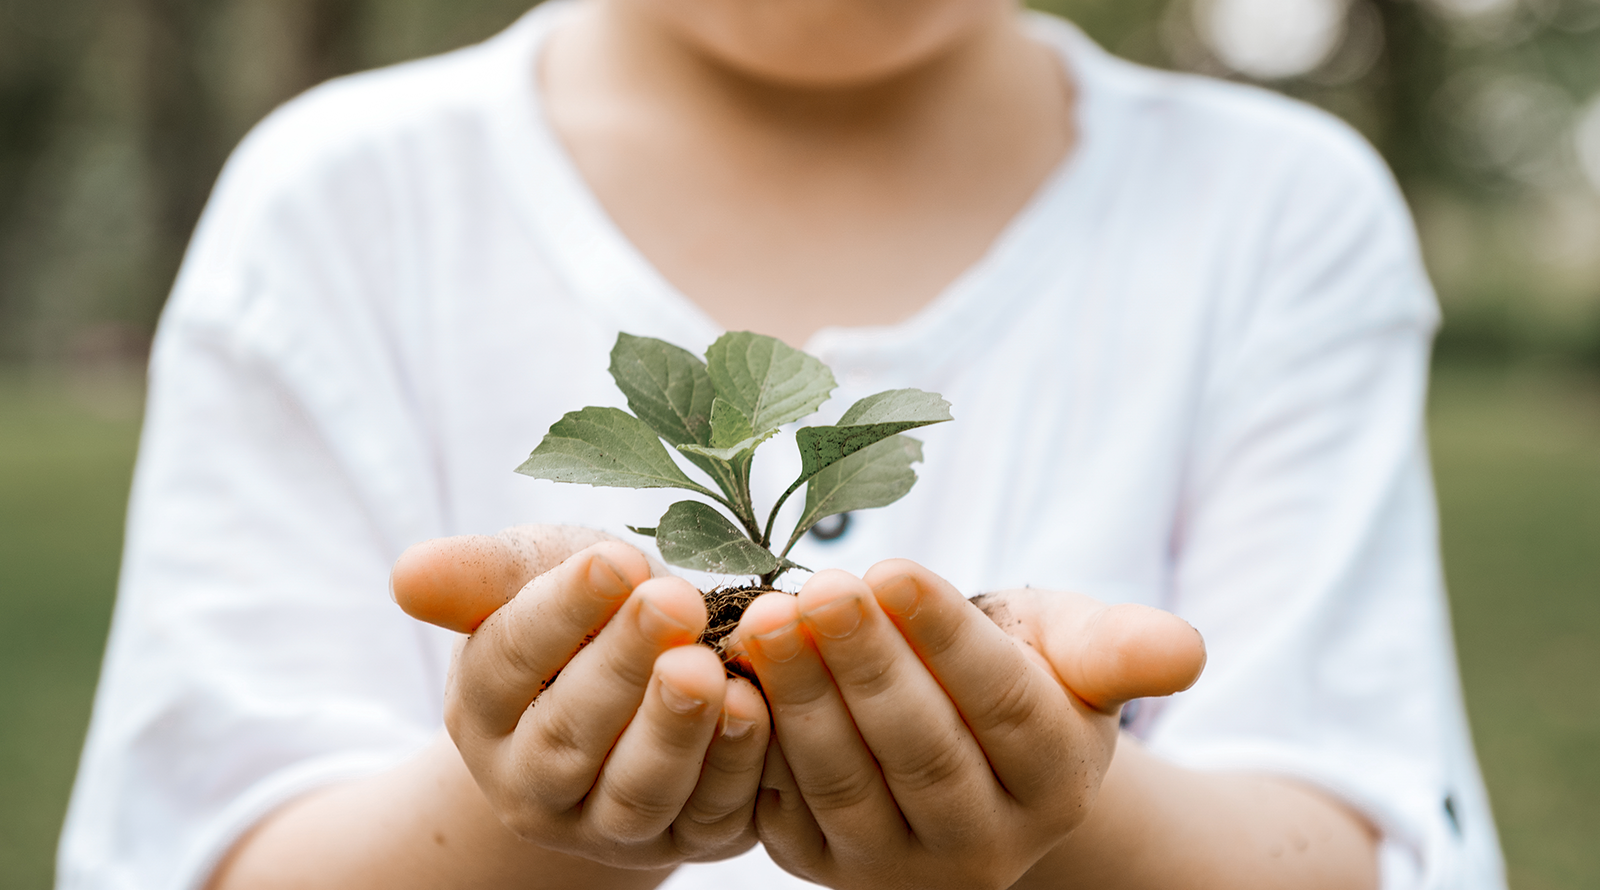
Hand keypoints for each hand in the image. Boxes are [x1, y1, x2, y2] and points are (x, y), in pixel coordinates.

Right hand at [391, 526, 770, 867]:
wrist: (645, 686)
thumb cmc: (588, 615)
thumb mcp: (538, 576)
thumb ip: (483, 575)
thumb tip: (408, 577)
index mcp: (483, 708)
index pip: (509, 660)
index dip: (561, 610)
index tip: (615, 560)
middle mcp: (533, 783)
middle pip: (570, 734)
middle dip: (624, 666)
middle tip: (673, 601)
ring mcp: (608, 824)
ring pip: (636, 792)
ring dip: (675, 731)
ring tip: (707, 668)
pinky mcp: (688, 838)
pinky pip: (711, 814)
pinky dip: (735, 765)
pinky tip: (756, 706)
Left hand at [734, 561, 1203, 889]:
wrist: (961, 747)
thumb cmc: (1021, 672)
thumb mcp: (1074, 649)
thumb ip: (1121, 648)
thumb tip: (1184, 652)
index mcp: (1058, 782)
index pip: (1004, 707)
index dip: (947, 641)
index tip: (893, 570)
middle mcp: (987, 843)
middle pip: (922, 749)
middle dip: (865, 665)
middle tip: (817, 589)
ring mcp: (900, 865)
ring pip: (847, 782)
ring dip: (802, 699)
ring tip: (767, 619)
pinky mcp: (826, 864)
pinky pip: (786, 807)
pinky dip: (758, 742)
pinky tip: (732, 674)